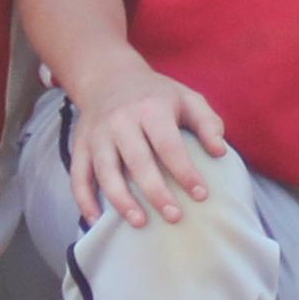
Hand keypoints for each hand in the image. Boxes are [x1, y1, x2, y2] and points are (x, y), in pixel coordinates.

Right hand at [65, 62, 230, 229]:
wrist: (108, 76)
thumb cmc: (155, 94)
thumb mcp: (186, 97)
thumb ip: (207, 122)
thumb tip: (220, 152)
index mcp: (150, 108)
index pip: (168, 144)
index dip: (185, 171)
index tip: (201, 195)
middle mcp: (120, 121)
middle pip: (137, 161)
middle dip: (156, 192)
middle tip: (174, 217)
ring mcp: (97, 134)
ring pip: (105, 171)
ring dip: (121, 200)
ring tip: (140, 223)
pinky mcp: (80, 146)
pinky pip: (78, 176)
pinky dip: (84, 200)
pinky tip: (97, 222)